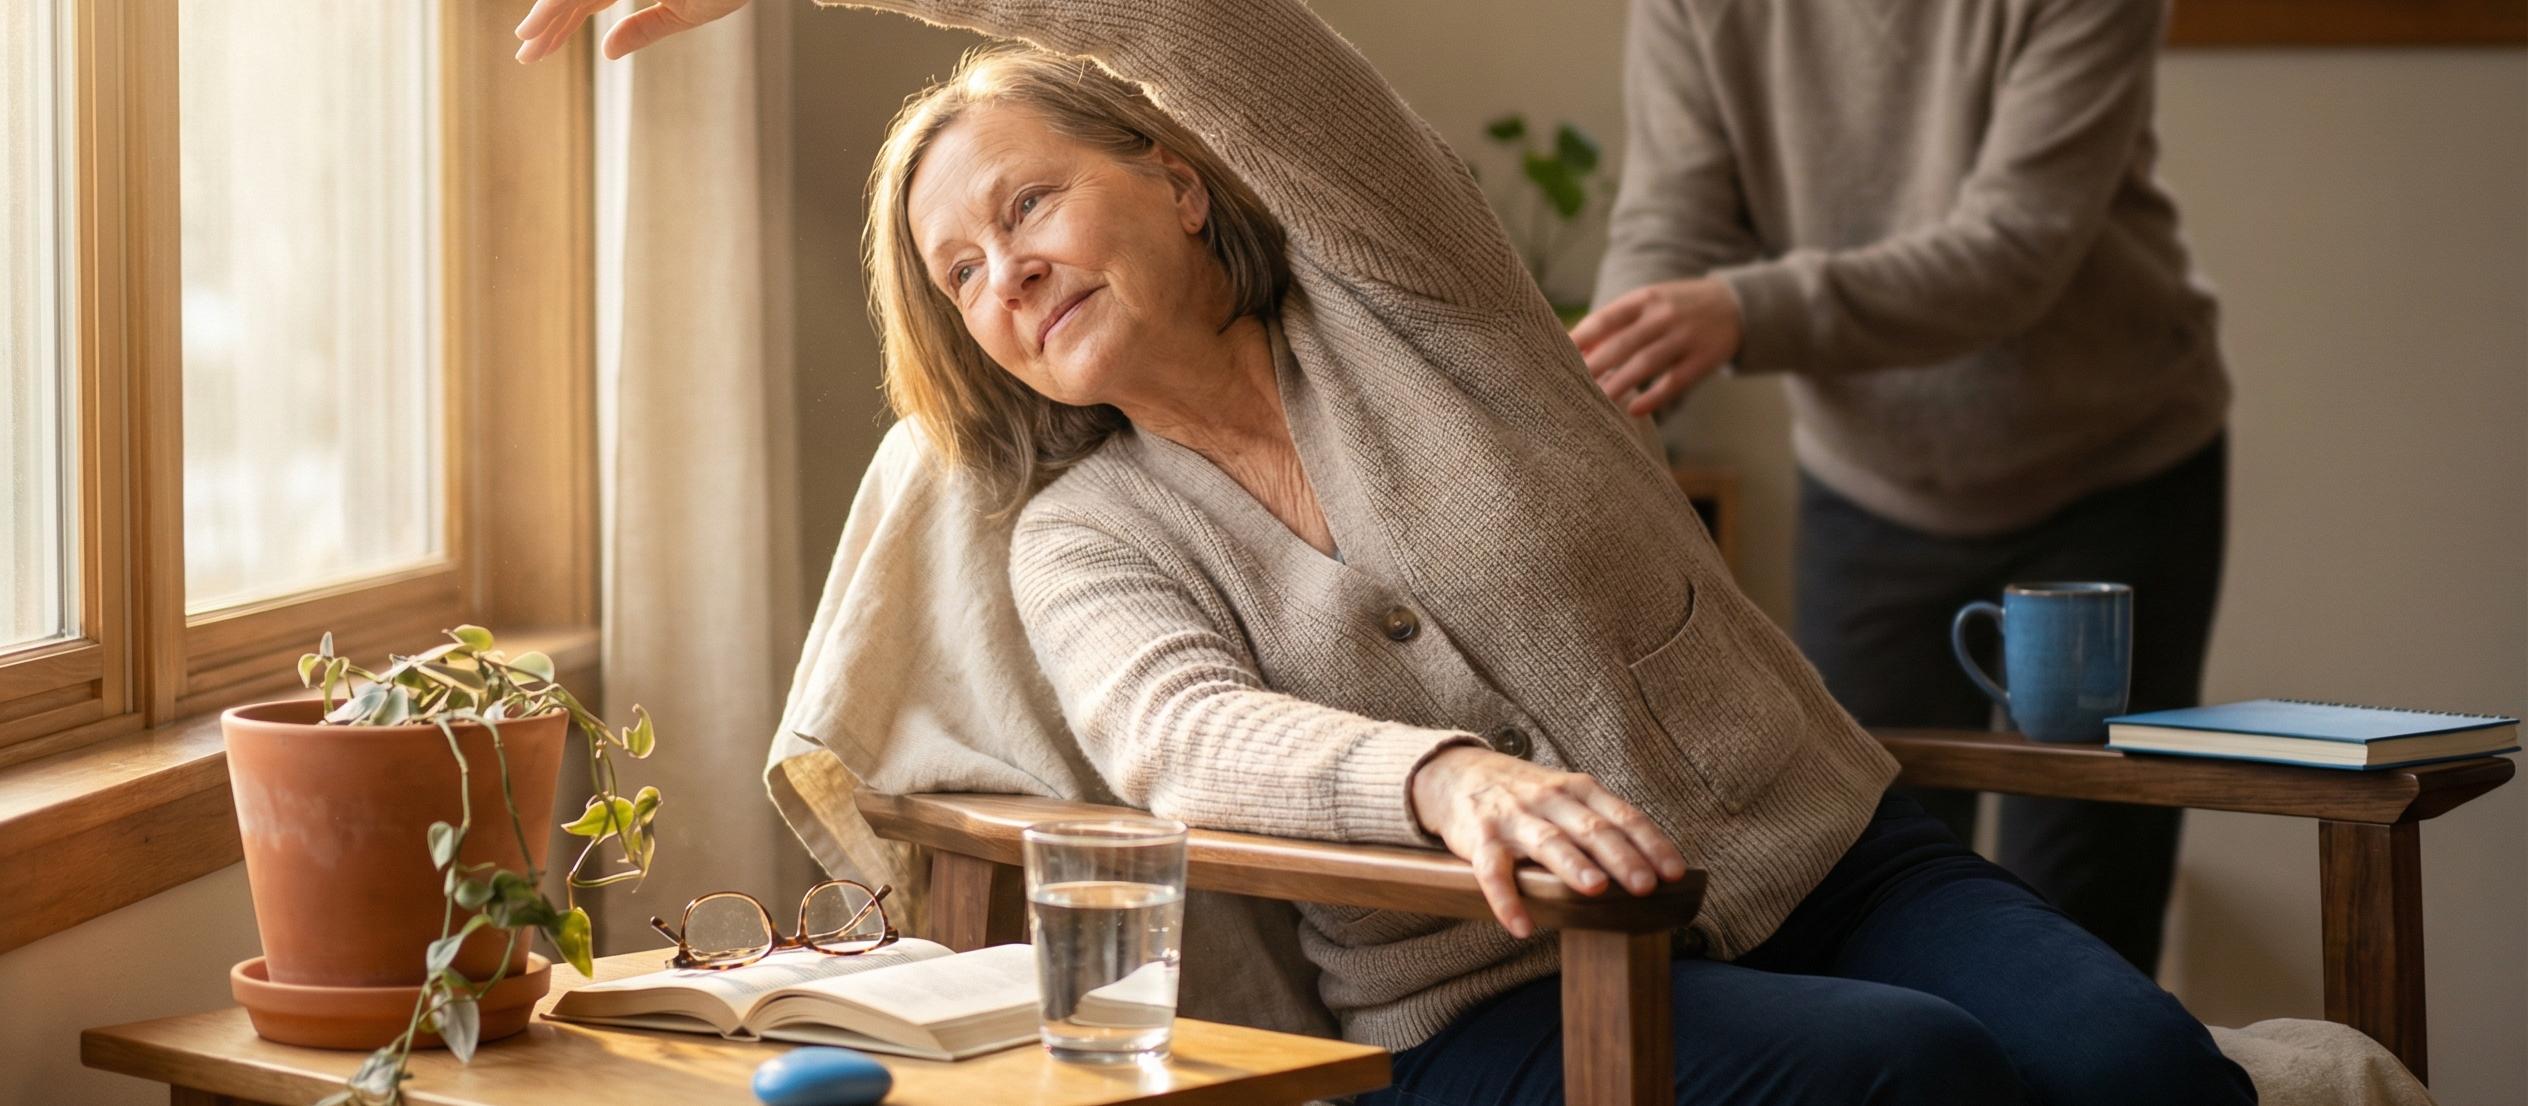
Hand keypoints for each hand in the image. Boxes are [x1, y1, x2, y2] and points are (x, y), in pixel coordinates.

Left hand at [512, 0, 750, 63]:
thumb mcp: (685, 13)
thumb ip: (645, 29)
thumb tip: (606, 51)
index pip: (589, 0)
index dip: (562, 24)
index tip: (540, 50)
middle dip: (549, 25)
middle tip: (524, 55)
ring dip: (546, 16)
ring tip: (525, 44)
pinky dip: (558, 4)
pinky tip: (538, 25)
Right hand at [1409, 746, 1689, 938]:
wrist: (1457, 774)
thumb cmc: (1526, 796)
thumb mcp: (1567, 797)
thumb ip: (1601, 823)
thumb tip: (1651, 869)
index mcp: (1579, 790)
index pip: (1624, 816)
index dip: (1651, 843)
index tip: (1675, 873)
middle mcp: (1550, 800)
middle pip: (1592, 828)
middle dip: (1621, 857)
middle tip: (1645, 886)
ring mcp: (1515, 818)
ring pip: (1548, 841)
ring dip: (1573, 865)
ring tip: (1595, 889)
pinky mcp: (1481, 839)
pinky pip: (1494, 872)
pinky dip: (1506, 900)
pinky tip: (1521, 927)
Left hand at [1570, 278, 1742, 417]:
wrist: (1735, 306)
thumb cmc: (1677, 308)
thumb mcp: (1649, 304)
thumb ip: (1615, 324)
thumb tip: (1575, 348)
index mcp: (1645, 299)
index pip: (1606, 318)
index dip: (1581, 337)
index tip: (1556, 354)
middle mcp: (1664, 316)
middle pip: (1623, 343)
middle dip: (1594, 364)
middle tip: (1569, 384)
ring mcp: (1685, 338)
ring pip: (1646, 364)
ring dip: (1619, 384)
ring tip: (1596, 401)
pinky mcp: (1703, 360)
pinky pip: (1675, 382)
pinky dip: (1654, 397)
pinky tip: (1633, 410)